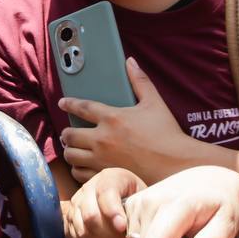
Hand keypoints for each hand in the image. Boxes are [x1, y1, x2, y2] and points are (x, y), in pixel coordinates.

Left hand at [59, 58, 194, 184]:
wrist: (175, 164)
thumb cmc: (167, 133)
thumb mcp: (154, 102)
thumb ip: (140, 81)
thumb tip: (130, 62)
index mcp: (112, 117)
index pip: (82, 107)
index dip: (69, 104)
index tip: (63, 103)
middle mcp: (102, 138)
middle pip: (70, 135)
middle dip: (66, 133)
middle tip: (69, 133)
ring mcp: (102, 159)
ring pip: (71, 156)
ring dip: (70, 152)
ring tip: (74, 150)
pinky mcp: (105, 176)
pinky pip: (80, 174)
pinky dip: (78, 170)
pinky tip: (83, 167)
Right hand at [66, 168, 146, 237]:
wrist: (122, 200)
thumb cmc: (135, 199)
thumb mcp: (140, 195)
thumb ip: (136, 206)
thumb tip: (129, 227)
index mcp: (108, 178)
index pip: (105, 192)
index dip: (112, 211)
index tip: (122, 227)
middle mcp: (88, 189)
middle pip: (90, 215)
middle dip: (109, 234)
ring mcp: (76, 205)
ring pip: (84, 230)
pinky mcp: (70, 221)